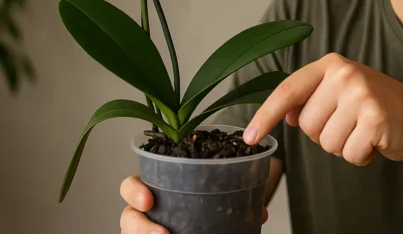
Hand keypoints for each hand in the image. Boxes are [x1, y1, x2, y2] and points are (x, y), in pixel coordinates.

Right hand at [119, 175, 268, 232]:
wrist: (205, 227)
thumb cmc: (204, 210)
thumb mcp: (216, 202)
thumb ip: (232, 203)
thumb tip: (261, 213)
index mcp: (159, 189)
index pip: (133, 185)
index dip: (135, 191)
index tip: (148, 201)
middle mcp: (147, 211)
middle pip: (127, 214)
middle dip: (137, 224)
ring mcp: (146, 228)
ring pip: (131, 231)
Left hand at [244, 52, 402, 164]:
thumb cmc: (375, 107)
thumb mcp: (341, 92)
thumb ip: (313, 98)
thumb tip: (289, 115)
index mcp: (332, 64)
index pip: (288, 90)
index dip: (266, 115)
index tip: (250, 137)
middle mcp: (345, 74)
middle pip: (307, 125)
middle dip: (325, 134)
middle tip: (350, 123)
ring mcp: (361, 94)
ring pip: (326, 143)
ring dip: (343, 146)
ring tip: (363, 131)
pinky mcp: (375, 118)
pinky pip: (349, 154)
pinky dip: (360, 156)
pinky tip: (375, 141)